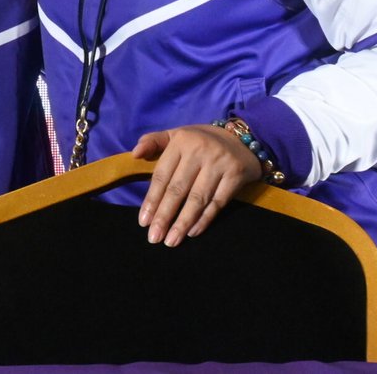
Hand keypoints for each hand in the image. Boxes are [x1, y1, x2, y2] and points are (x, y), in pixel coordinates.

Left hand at [131, 124, 261, 245]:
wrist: (241, 139)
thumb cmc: (200, 141)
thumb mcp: (176, 135)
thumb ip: (153, 142)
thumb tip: (135, 154)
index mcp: (180, 141)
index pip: (162, 175)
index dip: (152, 199)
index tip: (143, 221)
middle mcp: (199, 150)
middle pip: (178, 189)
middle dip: (164, 216)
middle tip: (154, 237)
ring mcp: (219, 163)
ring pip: (197, 198)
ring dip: (183, 223)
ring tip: (171, 241)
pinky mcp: (236, 175)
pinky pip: (217, 202)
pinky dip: (204, 219)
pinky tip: (192, 232)